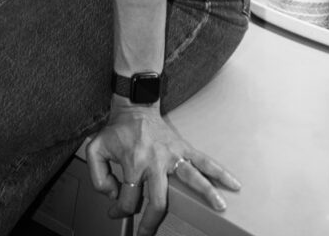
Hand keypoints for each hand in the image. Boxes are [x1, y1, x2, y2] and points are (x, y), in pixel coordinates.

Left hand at [85, 102, 239, 235]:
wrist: (134, 107)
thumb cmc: (116, 130)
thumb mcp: (95, 148)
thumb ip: (97, 176)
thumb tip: (112, 194)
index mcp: (133, 162)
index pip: (127, 198)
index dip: (119, 210)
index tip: (116, 211)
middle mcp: (154, 161)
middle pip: (158, 201)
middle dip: (151, 222)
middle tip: (146, 234)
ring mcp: (172, 155)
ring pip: (192, 179)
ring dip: (207, 195)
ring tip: (221, 208)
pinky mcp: (183, 148)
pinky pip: (204, 160)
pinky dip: (220, 171)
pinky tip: (233, 182)